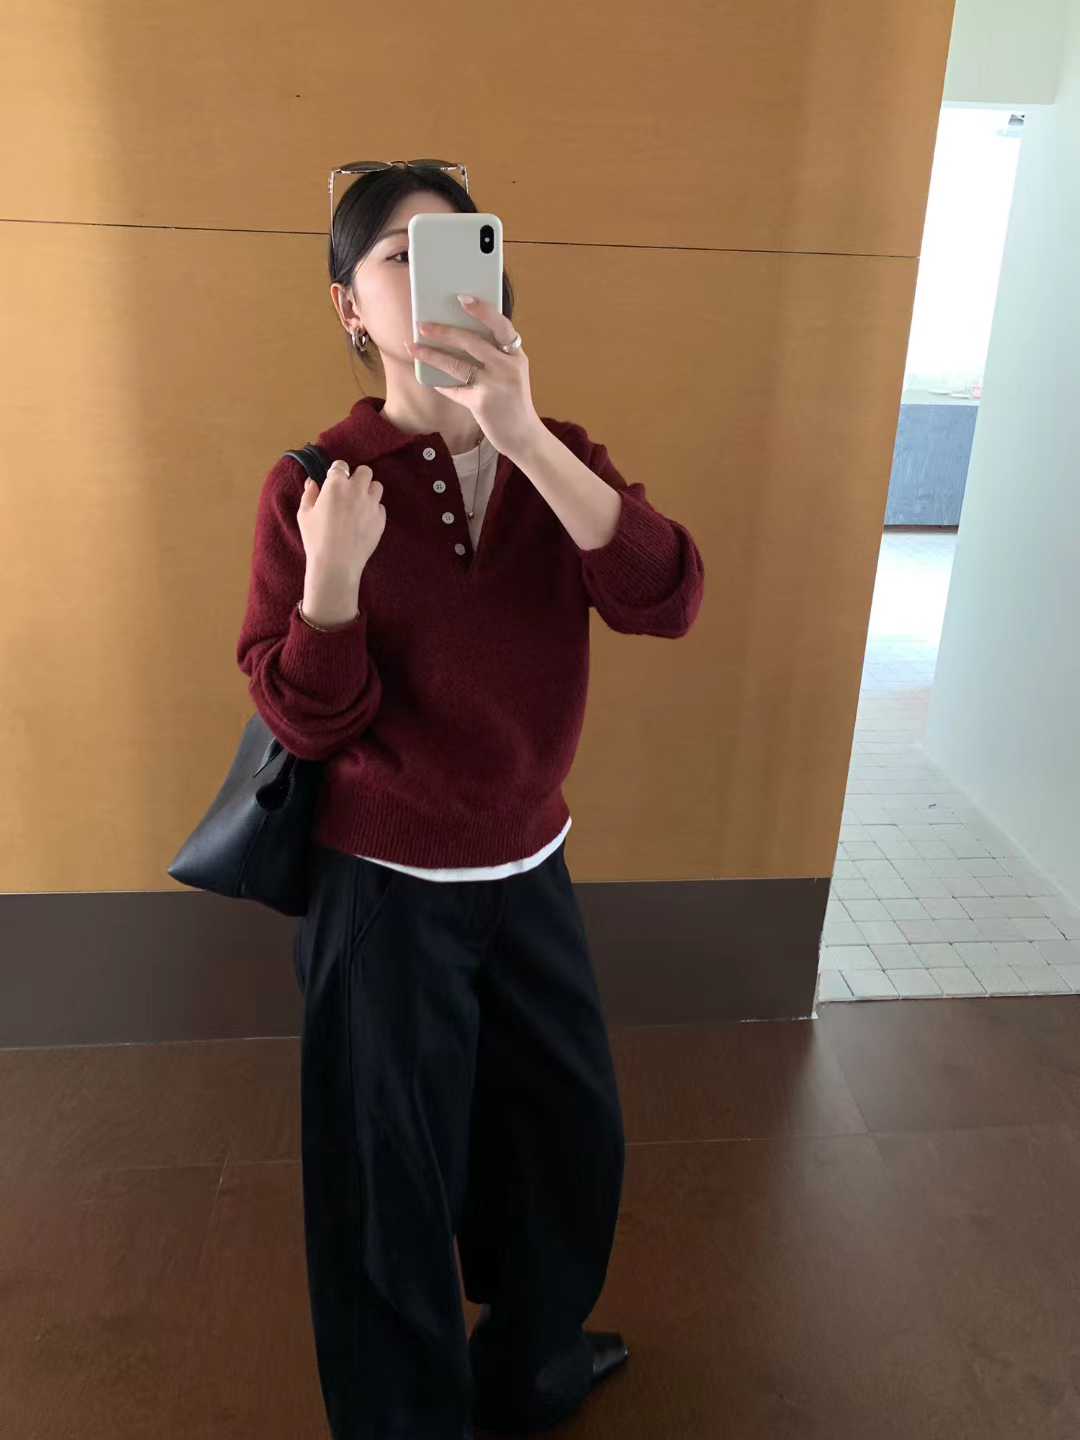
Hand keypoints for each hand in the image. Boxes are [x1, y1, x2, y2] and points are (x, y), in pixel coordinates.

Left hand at [404, 295, 543, 460]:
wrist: (524, 437)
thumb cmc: (512, 403)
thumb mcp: (511, 375)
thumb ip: (494, 357)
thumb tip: (456, 336)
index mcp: (517, 356)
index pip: (501, 325)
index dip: (482, 310)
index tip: (463, 298)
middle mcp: (508, 367)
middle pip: (472, 341)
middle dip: (444, 331)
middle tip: (422, 325)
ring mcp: (496, 385)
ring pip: (457, 364)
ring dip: (431, 355)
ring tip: (413, 348)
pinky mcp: (482, 403)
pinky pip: (454, 389)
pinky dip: (441, 384)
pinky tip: (429, 378)